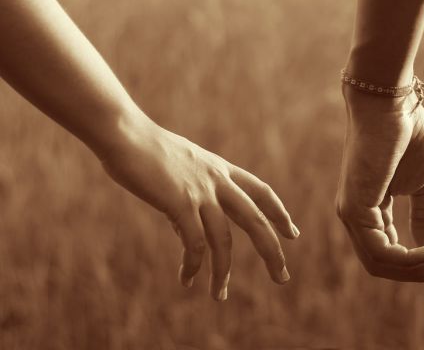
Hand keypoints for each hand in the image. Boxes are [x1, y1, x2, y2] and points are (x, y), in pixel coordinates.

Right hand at [99, 116, 299, 300]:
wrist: (125, 133)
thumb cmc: (145, 149)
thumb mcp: (180, 169)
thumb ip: (190, 196)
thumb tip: (186, 230)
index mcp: (221, 169)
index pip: (262, 192)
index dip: (279, 213)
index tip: (292, 233)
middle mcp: (218, 181)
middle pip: (256, 221)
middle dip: (272, 251)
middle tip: (282, 278)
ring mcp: (201, 192)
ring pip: (225, 241)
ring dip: (224, 273)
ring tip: (221, 297)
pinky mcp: (180, 203)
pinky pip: (195, 244)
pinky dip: (193, 266)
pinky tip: (187, 279)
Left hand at [336, 84, 423, 281]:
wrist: (392, 103)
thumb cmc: (407, 135)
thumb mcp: (422, 184)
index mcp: (369, 209)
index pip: (386, 251)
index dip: (415, 264)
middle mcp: (355, 215)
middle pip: (380, 263)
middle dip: (416, 272)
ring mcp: (351, 213)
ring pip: (378, 263)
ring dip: (414, 270)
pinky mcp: (354, 207)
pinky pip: (379, 250)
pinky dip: (406, 259)